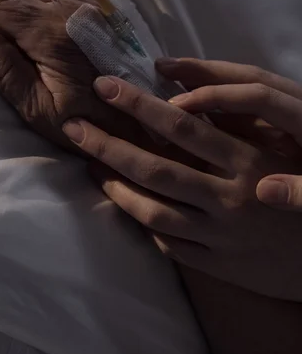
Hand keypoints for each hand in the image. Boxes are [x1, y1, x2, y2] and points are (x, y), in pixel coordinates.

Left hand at [62, 75, 301, 299]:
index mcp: (248, 162)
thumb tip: (182, 96)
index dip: (139, 105)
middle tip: (74, 125)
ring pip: (154, 212)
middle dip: (109, 144)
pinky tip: (127, 205)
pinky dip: (145, 225)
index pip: (182, 127)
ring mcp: (221, 237)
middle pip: (155, 169)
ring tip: (91, 166)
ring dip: (116, 187)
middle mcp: (229, 200)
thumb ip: (236, 124)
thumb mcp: (279, 147)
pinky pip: (171, 246)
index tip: (105, 86)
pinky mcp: (219, 266)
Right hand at [157, 57, 301, 209]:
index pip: (261, 97)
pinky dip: (216, 97)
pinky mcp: (281, 121)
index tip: (181, 106)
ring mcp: (289, 110)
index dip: (220, 97)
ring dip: (207, 76)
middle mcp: (298, 105)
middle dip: (205, 71)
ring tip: (167, 73)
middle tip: (162, 68)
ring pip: (245, 82)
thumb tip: (266, 192)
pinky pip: (245, 102)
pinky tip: (190, 102)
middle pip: (249, 77)